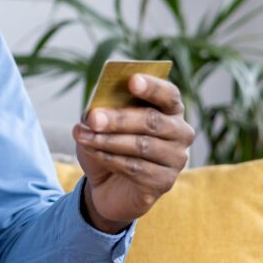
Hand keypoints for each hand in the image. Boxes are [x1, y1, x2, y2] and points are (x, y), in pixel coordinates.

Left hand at [71, 74, 194, 231]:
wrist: (108, 182)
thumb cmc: (110, 142)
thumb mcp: (103, 121)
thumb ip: (103, 109)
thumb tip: (95, 112)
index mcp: (169, 108)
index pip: (168, 94)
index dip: (152, 87)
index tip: (132, 80)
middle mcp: (180, 132)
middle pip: (152, 120)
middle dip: (119, 118)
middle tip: (93, 118)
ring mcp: (176, 158)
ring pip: (141, 145)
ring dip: (107, 140)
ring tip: (82, 136)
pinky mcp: (164, 182)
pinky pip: (135, 168)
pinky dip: (109, 158)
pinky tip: (91, 151)